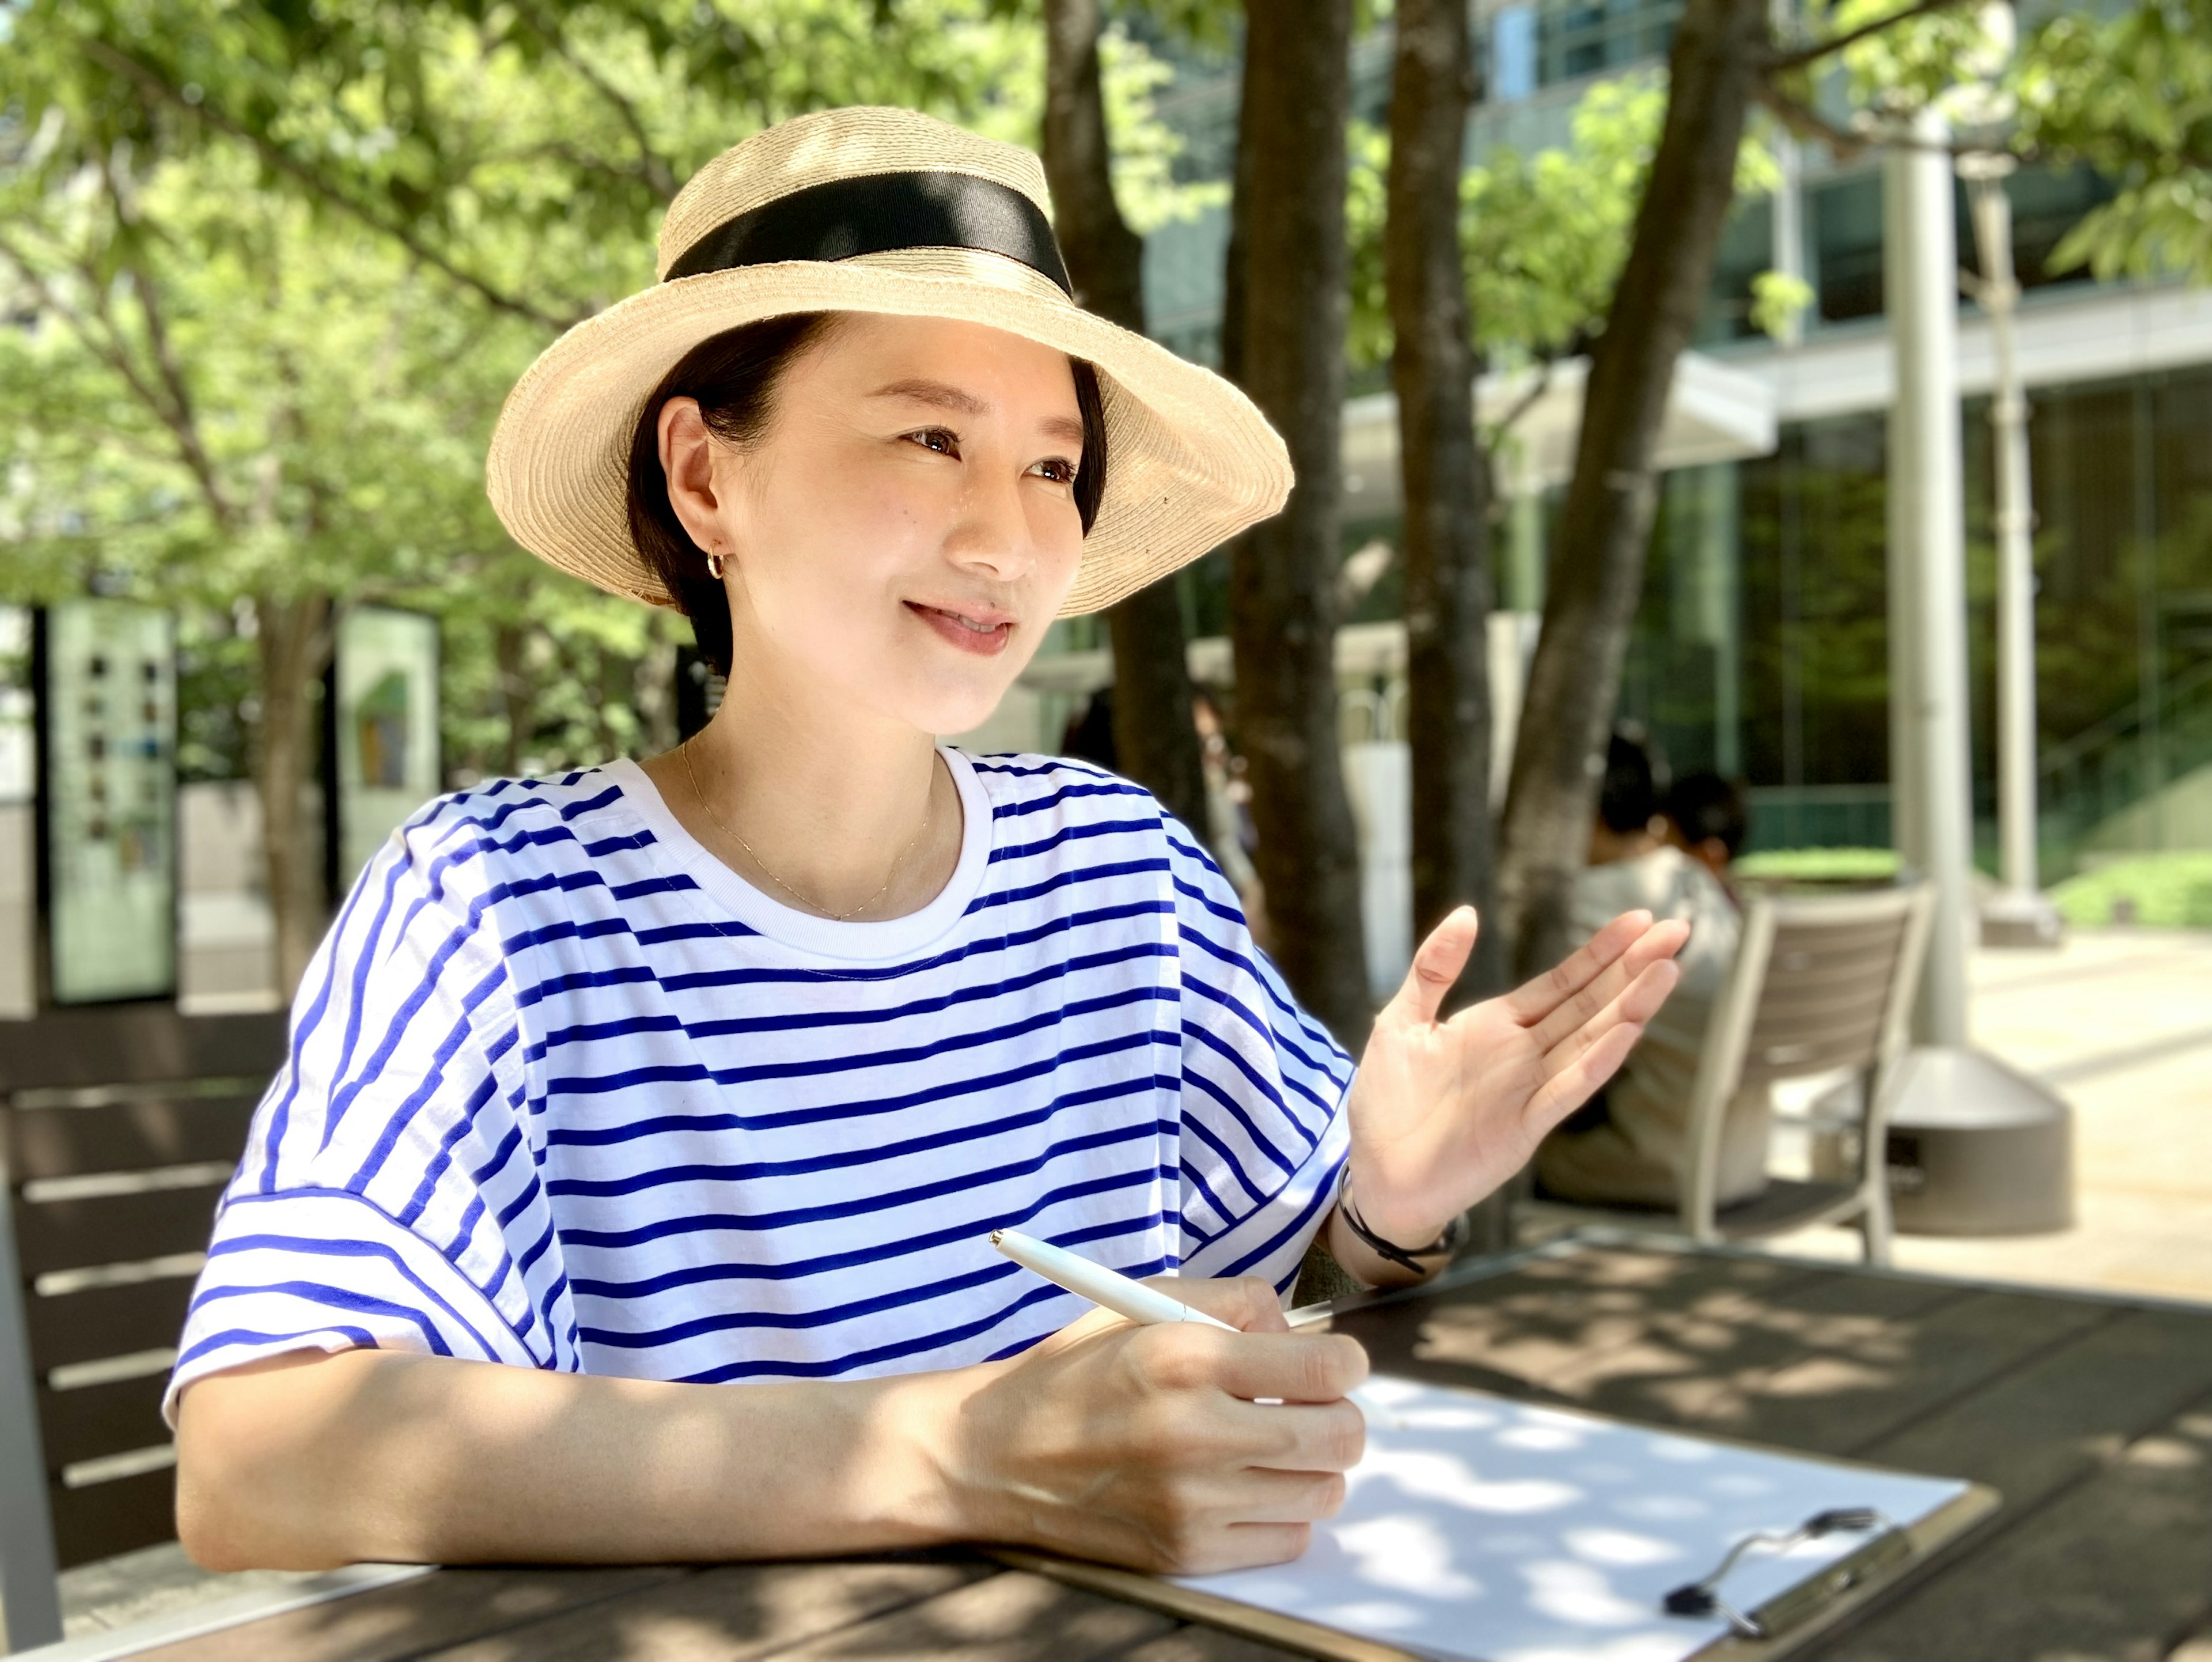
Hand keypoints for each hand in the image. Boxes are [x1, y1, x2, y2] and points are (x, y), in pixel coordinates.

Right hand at [937, 1276, 1367, 1572]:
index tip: (1329, 1364)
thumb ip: (1236, 1303)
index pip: (1327, 1369)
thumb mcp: (1147, 1303)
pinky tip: (1239, 1485)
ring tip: (1268, 1448)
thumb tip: (1302, 1336)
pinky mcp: (1186, 1552)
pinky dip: (1279, 1512)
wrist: (994, 1455)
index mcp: (1184, 1357)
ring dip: (1311, 1466)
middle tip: (1303, 1408)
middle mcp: (1194, 1432)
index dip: (1346, 1363)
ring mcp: (1191, 1501)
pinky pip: (1288, 1539)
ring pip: (1325, 1492)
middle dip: (1338, 1415)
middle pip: (1342, 1437)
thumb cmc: (1077, 1371)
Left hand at [1341, 908, 1687, 1251]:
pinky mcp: (1526, 1127)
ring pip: (1591, 1039)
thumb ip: (1433, 970)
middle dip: (1632, 966)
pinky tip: (1629, 1030)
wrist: (1378, 1176)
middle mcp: (1523, 1054)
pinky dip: (1599, 1060)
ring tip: (1668, 971)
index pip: (1562, 981)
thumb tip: (1467, 912)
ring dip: (1629, 1006)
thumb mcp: (1400, 1021)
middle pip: (1589, 1002)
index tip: (1639, 918)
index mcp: (1496, 1025)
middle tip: (1677, 930)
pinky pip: (1569, 1088)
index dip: (1601, 951)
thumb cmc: (1387, 1103)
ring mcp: (1530, 1090)